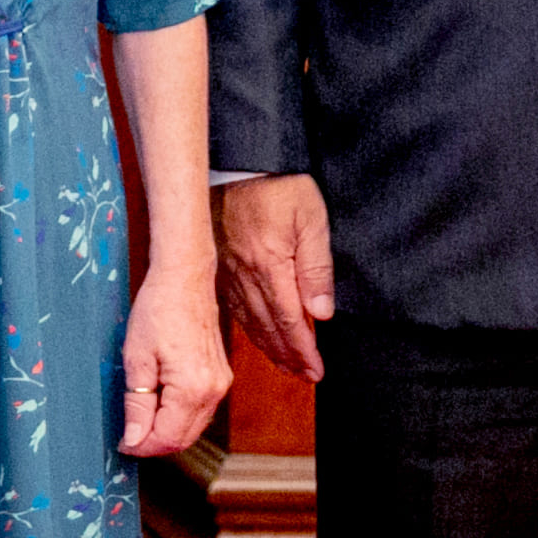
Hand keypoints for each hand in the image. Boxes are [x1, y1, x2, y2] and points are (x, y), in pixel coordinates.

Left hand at [120, 256, 226, 457]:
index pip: (168, 438)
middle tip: (127, 436)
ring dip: (167, 430)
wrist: (185, 280)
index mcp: (193, 388)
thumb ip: (137, 403)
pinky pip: (200, 410)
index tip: (122, 444)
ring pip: (194, 427)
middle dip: (154, 443)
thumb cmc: (158, 311)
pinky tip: (158, 404)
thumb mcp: (136, 358)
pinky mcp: (220, 377)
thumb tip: (134, 439)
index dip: (142, 446)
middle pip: (184, 438)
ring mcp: (221, 384)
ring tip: (138, 420)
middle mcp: (214, 391)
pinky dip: (179, 416)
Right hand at [216, 174, 333, 381]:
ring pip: (249, 320)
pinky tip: (256, 335)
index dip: (303, 350)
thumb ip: (317, 267)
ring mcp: (227, 271)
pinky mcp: (217, 265)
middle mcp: (245, 275)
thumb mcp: (311, 219)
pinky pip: (232, 305)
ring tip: (285, 364)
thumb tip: (320, 313)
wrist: (238, 162)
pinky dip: (247, 327)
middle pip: (268, 327)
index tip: (315, 371)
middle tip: (305, 376)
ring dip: (268, 346)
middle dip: (288, 355)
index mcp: (269, 265)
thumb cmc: (279, 185)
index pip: (288, 321)